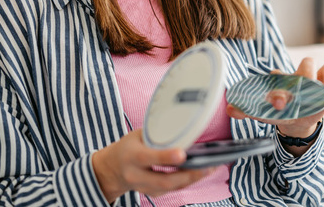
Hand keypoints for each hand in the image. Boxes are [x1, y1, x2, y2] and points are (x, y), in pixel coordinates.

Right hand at [91, 129, 213, 202]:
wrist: (112, 169)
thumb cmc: (128, 147)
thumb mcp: (137, 135)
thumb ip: (156, 134)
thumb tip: (182, 129)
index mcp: (131, 156)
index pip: (149, 157)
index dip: (166, 157)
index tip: (182, 154)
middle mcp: (136, 175)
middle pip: (163, 180)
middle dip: (187, 175)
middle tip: (207, 166)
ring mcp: (143, 187)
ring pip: (170, 187)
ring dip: (192, 179)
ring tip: (210, 168)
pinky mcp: (152, 193)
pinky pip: (172, 189)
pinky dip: (187, 181)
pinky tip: (200, 172)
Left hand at [226, 57, 323, 149]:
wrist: (297, 119)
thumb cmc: (279, 110)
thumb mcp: (263, 111)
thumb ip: (246, 110)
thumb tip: (229, 109)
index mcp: (285, 78)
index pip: (282, 75)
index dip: (279, 85)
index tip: (276, 102)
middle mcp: (302, 76)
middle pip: (307, 63)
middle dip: (305, 75)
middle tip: (302, 90)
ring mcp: (318, 84)